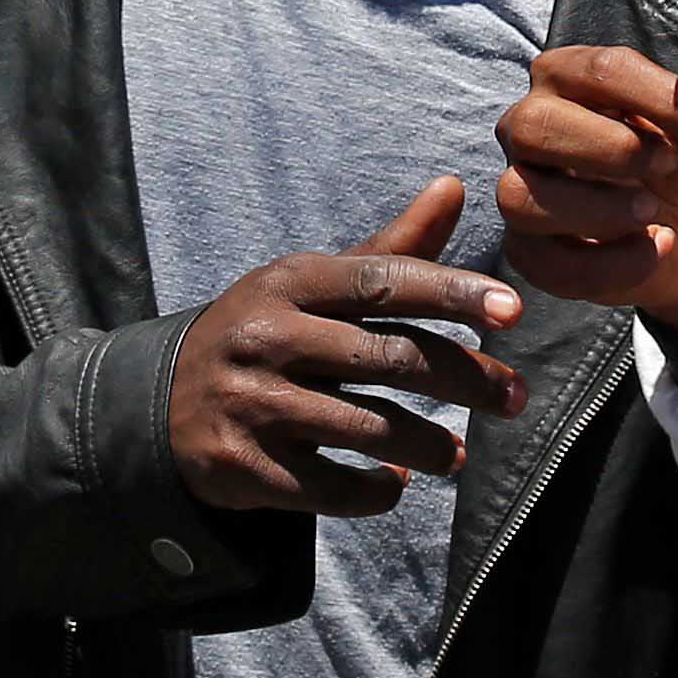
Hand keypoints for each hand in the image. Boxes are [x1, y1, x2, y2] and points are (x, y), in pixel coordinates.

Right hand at [165, 176, 525, 515]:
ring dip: (430, 445)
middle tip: (516, 396)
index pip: (383, 281)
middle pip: (391, 358)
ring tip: (458, 454)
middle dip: (467, 379)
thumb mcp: (311, 285)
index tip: (513, 311)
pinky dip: (376, 491)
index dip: (453, 293)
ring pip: (370, 428)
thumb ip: (389, 249)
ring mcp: (255, 404)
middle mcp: (270, 337)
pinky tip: (395, 483)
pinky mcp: (246, 466)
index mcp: (289, 282)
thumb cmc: (265, 334)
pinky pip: (332, 488)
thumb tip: (455, 186)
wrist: (160, 403)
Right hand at [496, 46, 677, 332]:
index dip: (663, 99)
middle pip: (534, 124)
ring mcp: (516, 191)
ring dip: (598, 207)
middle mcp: (527, 129)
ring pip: (520, 195)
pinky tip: (654, 250)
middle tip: (667, 164)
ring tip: (653, 213)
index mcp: (565, 80)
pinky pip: (547, 262)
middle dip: (609, 147)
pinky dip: (611, 262)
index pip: (599, 72)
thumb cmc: (674, 174)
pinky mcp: (527, 252)